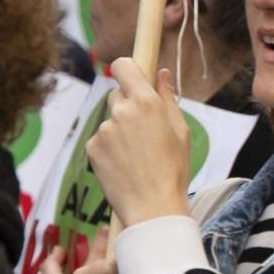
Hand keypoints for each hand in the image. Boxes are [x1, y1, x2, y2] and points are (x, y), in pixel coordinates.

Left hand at [86, 60, 192, 226]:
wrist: (153, 207)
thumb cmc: (173, 171)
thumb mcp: (181, 133)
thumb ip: (168, 99)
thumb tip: (161, 74)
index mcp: (146, 103)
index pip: (123, 66)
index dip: (129, 70)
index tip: (135, 79)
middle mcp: (121, 111)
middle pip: (118, 94)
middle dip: (129, 107)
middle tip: (145, 133)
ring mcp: (104, 129)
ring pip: (111, 120)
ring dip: (121, 132)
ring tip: (138, 157)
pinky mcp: (92, 146)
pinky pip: (101, 140)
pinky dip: (110, 149)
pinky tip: (126, 166)